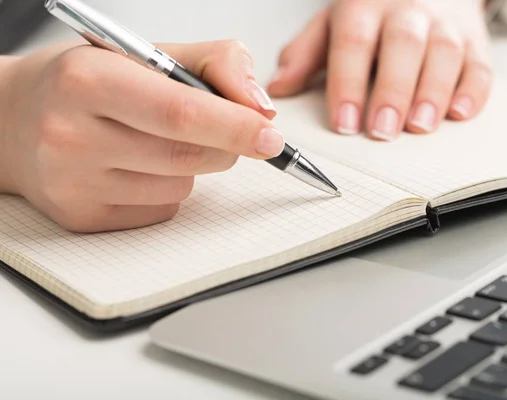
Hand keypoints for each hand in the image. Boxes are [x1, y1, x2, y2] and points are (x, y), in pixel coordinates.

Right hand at [0, 40, 281, 232]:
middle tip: (223, 130)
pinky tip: (135, 167)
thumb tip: (260, 110)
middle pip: (188, 155)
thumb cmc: (86, 81)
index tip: (270, 135)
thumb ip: (216, 65)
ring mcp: (73, 184)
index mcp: (88, 79)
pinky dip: (168, 189)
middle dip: (225, 145)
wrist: (13, 118)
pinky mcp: (81, 217)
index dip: (235, 126)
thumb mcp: (147, 52)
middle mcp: (71, 134)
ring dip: (192, 165)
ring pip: (181, 187)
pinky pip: (161, 211)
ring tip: (152, 140)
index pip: (181, 113)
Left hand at [268, 0, 491, 139]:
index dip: (347, 84)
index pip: (353, 43)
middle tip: (382, 131)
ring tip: (420, 127)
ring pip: (444, 52)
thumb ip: (305, 54)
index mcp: (363, 6)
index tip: (343, 123)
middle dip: (393, 91)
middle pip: (401, 46)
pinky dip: (473, 90)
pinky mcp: (474, 37)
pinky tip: (459, 113)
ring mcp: (444, 21)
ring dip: (433, 92)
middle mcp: (406, 9)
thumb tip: (277, 90)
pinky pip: (479, 62)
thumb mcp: (332, 23)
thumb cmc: (372, 12)